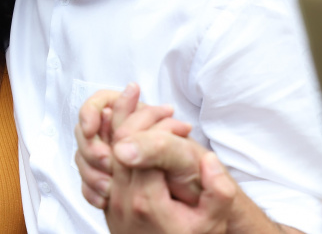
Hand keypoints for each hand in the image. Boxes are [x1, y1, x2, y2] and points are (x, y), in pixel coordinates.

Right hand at [75, 84, 192, 208]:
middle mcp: (124, 133)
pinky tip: (102, 199)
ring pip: (83, 154)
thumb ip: (155, 145)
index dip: (90, 114)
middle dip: (91, 148)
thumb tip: (122, 151)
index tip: (90, 130)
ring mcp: (115, 155)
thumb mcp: (181, 155)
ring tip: (108, 188)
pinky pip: (87, 179)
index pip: (101, 102)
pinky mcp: (112, 176)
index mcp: (139, 117)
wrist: (207, 200)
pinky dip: (90, 188)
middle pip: (86, 129)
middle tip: (108, 166)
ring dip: (90, 170)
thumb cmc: (196, 171)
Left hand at [104, 84, 238, 233]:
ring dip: (121, 126)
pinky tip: (126, 128)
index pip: (138, 148)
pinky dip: (112, 141)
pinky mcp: (107, 202)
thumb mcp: (213, 222)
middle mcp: (121, 200)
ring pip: (106, 152)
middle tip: (151, 100)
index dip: (156, 128)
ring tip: (133, 102)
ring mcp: (110, 201)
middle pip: (117, 144)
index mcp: (145, 201)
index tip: (176, 120)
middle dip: (136, 118)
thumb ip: (218, 193)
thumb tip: (210, 162)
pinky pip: (103, 165)